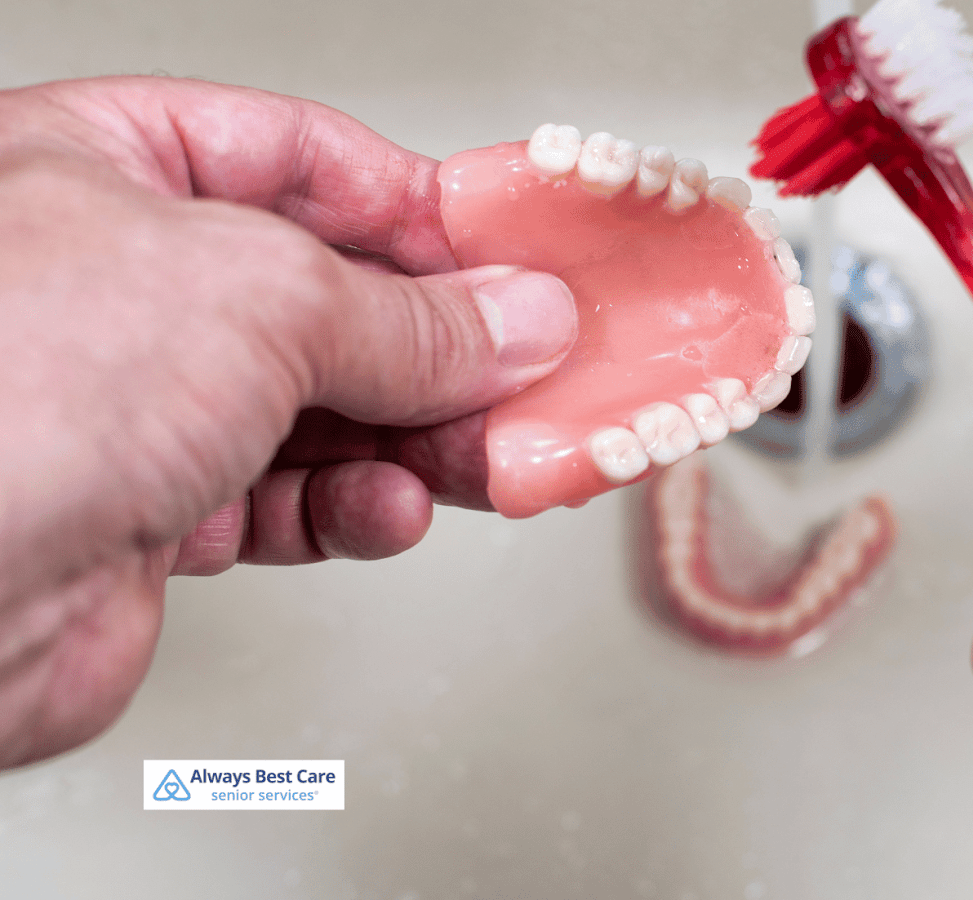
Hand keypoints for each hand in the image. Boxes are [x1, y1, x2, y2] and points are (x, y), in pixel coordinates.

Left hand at [0, 77, 576, 768]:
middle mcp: (112, 281)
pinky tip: (391, 508)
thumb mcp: (261, 298)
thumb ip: (410, 315)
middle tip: (527, 371)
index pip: (300, 157)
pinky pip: (289, 499)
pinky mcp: (151, 511)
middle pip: (326, 296)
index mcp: (99, 168)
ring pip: (321, 407)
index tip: (513, 259)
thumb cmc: (9, 400)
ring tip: (487, 452)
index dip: (419, 207)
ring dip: (415, 437)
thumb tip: (514, 320)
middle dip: (437, 344)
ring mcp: (131, 400)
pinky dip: (354, 508)